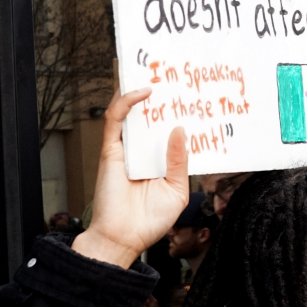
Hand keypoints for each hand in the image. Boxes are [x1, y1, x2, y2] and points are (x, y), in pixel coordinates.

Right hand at [72, 89, 188, 267]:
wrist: (125, 238)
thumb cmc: (150, 220)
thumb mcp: (177, 189)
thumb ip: (180, 161)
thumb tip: (181, 130)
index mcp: (159, 160)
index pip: (169, 129)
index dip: (180, 113)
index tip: (196, 96)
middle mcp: (142, 152)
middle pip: (151, 117)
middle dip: (163, 94)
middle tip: (178, 72)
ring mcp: (125, 149)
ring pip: (130, 112)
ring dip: (139, 88)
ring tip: (156, 67)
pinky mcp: (110, 151)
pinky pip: (115, 120)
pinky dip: (126, 102)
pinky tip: (143, 92)